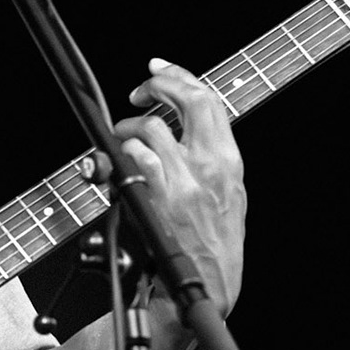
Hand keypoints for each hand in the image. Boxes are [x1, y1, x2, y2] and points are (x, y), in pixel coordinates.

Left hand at [113, 58, 246, 313]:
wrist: (207, 282)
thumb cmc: (214, 241)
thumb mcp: (228, 192)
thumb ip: (208, 156)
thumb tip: (177, 123)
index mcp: (230, 160)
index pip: (209, 100)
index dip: (181, 75)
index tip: (159, 67)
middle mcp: (210, 165)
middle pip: (184, 102)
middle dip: (157, 86)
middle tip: (139, 93)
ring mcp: (183, 180)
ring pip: (151, 128)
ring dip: (129, 128)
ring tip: (123, 139)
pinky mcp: (159, 197)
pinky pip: (134, 158)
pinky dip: (121, 155)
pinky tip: (119, 164)